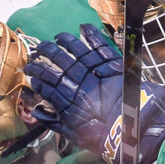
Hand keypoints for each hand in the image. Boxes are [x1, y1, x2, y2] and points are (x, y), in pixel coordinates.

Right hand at [24, 24, 164, 163]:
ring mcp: (97, 72)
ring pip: (76, 51)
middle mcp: (79, 82)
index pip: (47, 83)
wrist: (133, 130)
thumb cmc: (103, 136)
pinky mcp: (114, 65)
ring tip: (57, 37)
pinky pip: (100, 45)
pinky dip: (92, 35)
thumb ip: (54, 122)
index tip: (30, 72)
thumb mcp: (74, 134)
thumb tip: (37, 110)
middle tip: (38, 50)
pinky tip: (83, 26)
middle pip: (59, 63)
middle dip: (45, 54)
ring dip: (65, 42)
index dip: (38, 76)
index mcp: (68, 100)